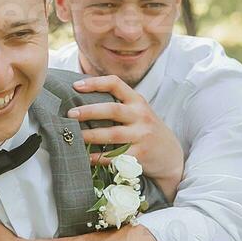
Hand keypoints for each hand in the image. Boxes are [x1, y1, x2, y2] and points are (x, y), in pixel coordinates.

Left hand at [71, 75, 184, 199]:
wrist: (171, 155)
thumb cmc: (146, 130)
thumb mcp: (138, 112)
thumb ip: (118, 105)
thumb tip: (81, 99)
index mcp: (137, 101)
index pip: (116, 84)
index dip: (95, 83)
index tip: (76, 86)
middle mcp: (140, 116)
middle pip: (112, 110)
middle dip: (89, 111)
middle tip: (70, 114)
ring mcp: (141, 136)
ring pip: (112, 134)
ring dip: (90, 136)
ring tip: (73, 137)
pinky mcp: (140, 155)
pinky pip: (115, 156)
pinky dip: (98, 157)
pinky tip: (85, 157)